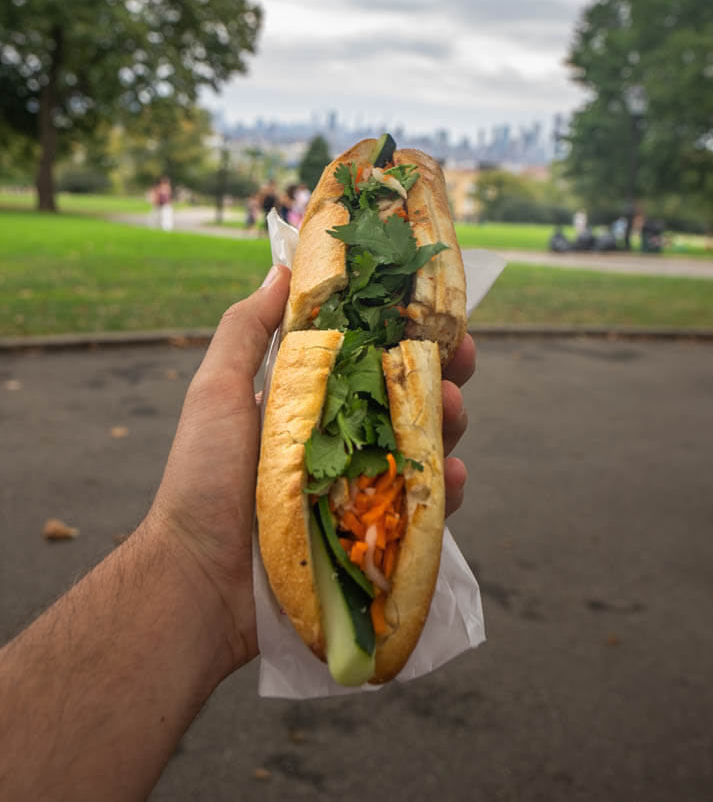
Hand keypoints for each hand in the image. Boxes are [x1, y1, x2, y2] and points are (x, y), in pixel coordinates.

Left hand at [149, 266, 474, 672]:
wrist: (200, 578)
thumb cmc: (202, 478)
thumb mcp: (217, 391)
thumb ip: (245, 329)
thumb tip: (281, 267)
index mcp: (313, 401)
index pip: (370, 357)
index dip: (403, 330)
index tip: (428, 305)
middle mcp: (345, 439)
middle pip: (409, 397)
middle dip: (442, 370)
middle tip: (458, 352)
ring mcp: (366, 488)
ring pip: (427, 446)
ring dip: (450, 421)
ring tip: (453, 406)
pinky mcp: (379, 537)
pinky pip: (426, 510)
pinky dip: (445, 491)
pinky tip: (450, 475)